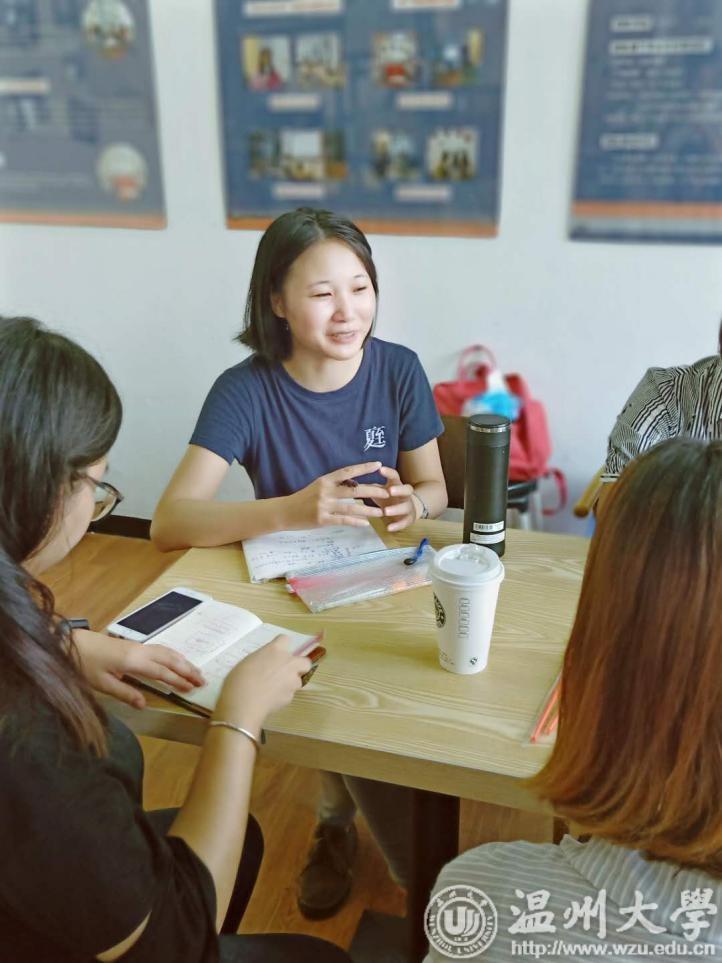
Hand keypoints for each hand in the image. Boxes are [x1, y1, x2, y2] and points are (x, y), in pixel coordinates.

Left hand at [71, 629, 204, 709]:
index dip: (178, 681)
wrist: (71, 643)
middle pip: (170, 659)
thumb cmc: (84, 664)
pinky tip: (177, 660)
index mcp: (134, 661)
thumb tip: (144, 704)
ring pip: (167, 651)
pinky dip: (173, 655)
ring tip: (196, 671)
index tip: (193, 689)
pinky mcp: (134, 645)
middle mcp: (140, 651)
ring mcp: (138, 646)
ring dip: (183, 661)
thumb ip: (125, 693)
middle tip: (203, 680)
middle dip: (187, 669)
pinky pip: (161, 649)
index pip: (162, 672)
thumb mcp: (101, 684)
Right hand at [214, 635, 310, 734]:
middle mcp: (288, 663)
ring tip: (274, 689)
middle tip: (285, 671)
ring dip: (289, 684)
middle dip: (299, 666)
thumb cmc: (239, 679)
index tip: (274, 652)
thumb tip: (264, 664)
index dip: (281, 646)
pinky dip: (281, 697)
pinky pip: (288, 694)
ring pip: (297, 681)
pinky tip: (269, 700)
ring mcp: (291, 681)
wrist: (243, 702)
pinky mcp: (290, 697)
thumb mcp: (248, 662)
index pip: (285, 639)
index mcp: (275, 650)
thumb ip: (261, 660)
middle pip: (304, 662)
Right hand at [286, 461, 388, 528]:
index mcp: (325, 480)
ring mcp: (324, 506)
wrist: (285, 512)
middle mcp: (325, 491)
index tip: (378, 464)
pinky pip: (343, 520)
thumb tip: (356, 484)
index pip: (348, 471)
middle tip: (387, 492)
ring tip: (381, 512)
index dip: (363, 467)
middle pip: (354, 489)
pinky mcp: (322, 520)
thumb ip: (335, 485)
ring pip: (351, 507)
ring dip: (368, 510)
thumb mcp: (318, 486)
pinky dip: (355, 522)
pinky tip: (365, 524)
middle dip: (372, 491)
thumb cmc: (304, 498)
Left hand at [375, 466, 418, 532]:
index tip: (380, 469)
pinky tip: (389, 528)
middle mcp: (405, 495)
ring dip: (396, 509)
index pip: (395, 476)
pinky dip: (397, 525)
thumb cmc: (389, 497)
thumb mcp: (380, 491)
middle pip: (407, 490)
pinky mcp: (408, 519)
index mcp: (396, 485)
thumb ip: (369, 488)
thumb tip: (351, 483)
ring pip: (406, 507)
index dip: (389, 473)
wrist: (408, 509)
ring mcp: (408, 506)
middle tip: (390, 491)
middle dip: (399, 490)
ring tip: (386, 511)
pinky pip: (404, 522)